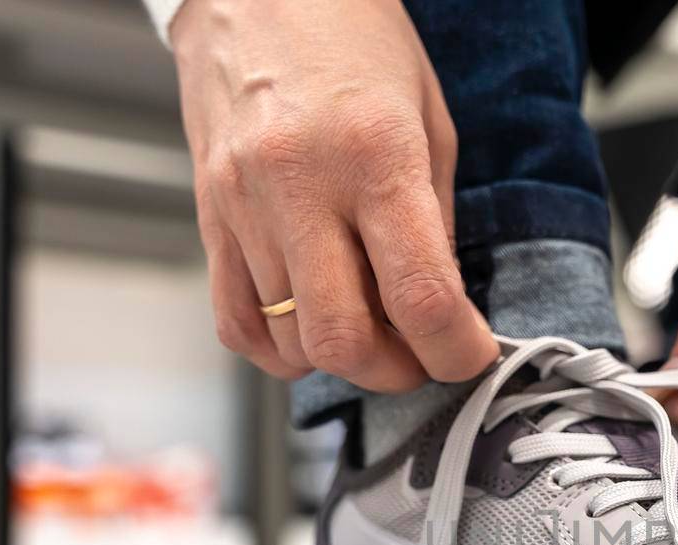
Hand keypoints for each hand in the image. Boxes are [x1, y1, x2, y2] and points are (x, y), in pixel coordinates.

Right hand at [172, 0, 496, 389]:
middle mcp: (300, 185)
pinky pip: (236, 321)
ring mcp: (244, 205)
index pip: (419, 294)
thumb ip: (435, 222)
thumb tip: (443, 310)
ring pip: (290, 339)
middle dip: (395, 372)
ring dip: (341, 359)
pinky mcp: (207, 215)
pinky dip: (279, 349)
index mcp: (375, 157)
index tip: (470, 355)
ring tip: (371, 329)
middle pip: (343, 338)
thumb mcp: (428, 120)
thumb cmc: (352, 40)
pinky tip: (310, 325)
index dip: (455, 350)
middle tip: (420, 357)